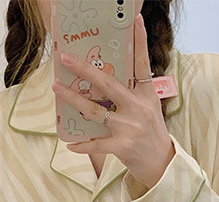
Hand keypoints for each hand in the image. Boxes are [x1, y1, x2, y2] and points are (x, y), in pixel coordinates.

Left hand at [52, 14, 174, 190]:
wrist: (161, 164)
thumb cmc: (149, 133)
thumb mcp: (148, 108)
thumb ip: (131, 94)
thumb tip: (102, 80)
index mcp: (146, 95)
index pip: (143, 64)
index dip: (139, 42)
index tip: (135, 20)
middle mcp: (138, 108)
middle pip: (107, 84)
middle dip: (84, 70)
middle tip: (66, 58)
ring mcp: (129, 128)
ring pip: (95, 111)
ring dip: (73, 99)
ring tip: (57, 88)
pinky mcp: (122, 147)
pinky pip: (96, 144)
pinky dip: (82, 145)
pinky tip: (70, 143)